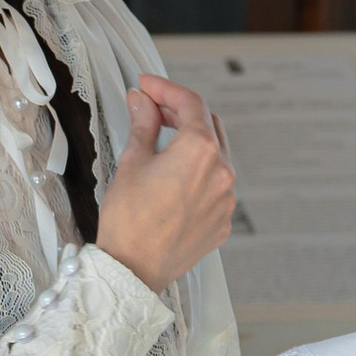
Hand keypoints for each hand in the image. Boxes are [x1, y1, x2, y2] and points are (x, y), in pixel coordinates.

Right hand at [97, 74, 237, 292]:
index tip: (147, 85)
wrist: (133, 270)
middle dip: (180, 112)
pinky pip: (215, 185)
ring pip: (215, 155)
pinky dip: (197, 173)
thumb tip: (142, 100)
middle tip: (152, 109)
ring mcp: (226, 198)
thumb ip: (143, 124)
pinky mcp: (222, 220)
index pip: (190, 103)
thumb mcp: (132, 162)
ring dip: (191, 142)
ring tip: (162, 143)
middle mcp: (222, 172)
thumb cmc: (128, 220)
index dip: (165, 88)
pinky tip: (172, 178)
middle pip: (208, 125)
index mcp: (200, 151)